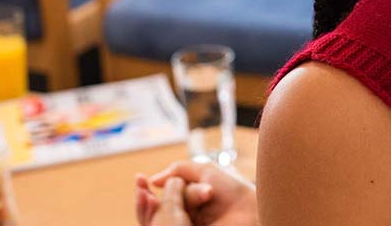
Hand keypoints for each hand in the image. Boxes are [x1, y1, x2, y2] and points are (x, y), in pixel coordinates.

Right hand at [136, 161, 256, 225]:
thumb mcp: (205, 172)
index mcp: (186, 203)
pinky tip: (171, 205)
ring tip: (157, 196)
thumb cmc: (232, 191)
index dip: (146, 191)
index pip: (159, 200)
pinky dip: (166, 220)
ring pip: (161, 220)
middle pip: (155, 212)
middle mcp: (184, 218)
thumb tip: (153, 180)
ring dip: (154, 209)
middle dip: (146, 200)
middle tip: (142, 189)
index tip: (139, 179)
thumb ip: (180, 171)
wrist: (251, 212)